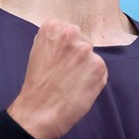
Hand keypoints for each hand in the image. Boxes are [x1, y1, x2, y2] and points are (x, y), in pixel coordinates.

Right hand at [8, 19, 107, 138]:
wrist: (38, 112)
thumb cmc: (37, 85)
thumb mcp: (38, 51)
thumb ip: (55, 40)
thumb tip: (72, 38)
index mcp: (53, 26)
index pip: (69, 31)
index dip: (65, 49)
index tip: (57, 61)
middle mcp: (71, 33)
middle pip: (83, 42)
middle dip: (77, 57)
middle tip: (64, 74)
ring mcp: (86, 50)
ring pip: (92, 58)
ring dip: (85, 69)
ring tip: (70, 83)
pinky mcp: (99, 66)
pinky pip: (101, 71)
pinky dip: (93, 81)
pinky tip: (78, 89)